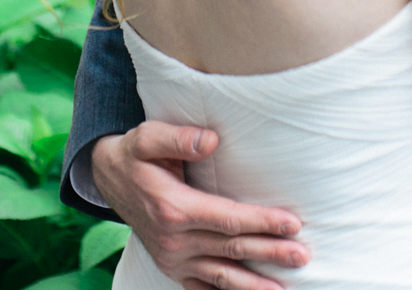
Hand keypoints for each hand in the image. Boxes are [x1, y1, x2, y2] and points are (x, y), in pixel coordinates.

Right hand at [91, 123, 308, 289]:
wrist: (109, 179)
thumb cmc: (135, 154)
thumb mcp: (147, 137)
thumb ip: (178, 138)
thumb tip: (210, 140)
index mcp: (172, 208)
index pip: (227, 218)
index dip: (261, 221)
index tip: (292, 223)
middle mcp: (173, 240)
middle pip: (231, 248)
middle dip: (269, 253)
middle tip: (302, 256)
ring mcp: (172, 259)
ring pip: (221, 276)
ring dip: (254, 284)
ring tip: (284, 288)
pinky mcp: (172, 268)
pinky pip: (202, 288)